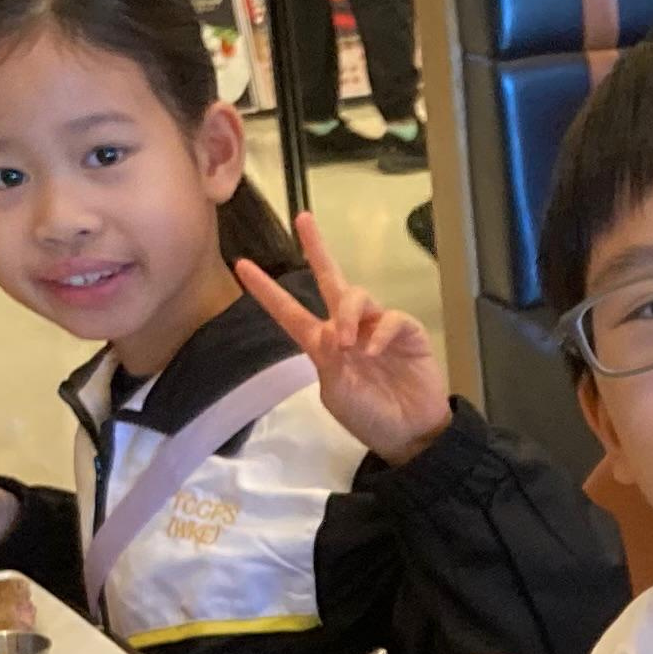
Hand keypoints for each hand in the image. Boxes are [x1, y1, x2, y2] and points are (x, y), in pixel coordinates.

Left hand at [236, 209, 454, 459]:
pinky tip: (373, 352)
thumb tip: (335, 333)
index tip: (242, 266)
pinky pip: (391, 319)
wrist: (410, 434)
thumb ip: (329, 363)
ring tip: (348, 343)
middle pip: (330, 280)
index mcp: (323, 344)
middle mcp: (349, 328)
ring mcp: (378, 327)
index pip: (290, 312)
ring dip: (349, 314)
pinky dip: (380, 333)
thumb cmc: (369, 417)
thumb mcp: (336, 394)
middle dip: (317, 248)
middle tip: (302, 219)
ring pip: (358, 296)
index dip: (267, 290)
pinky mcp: (407, 332)